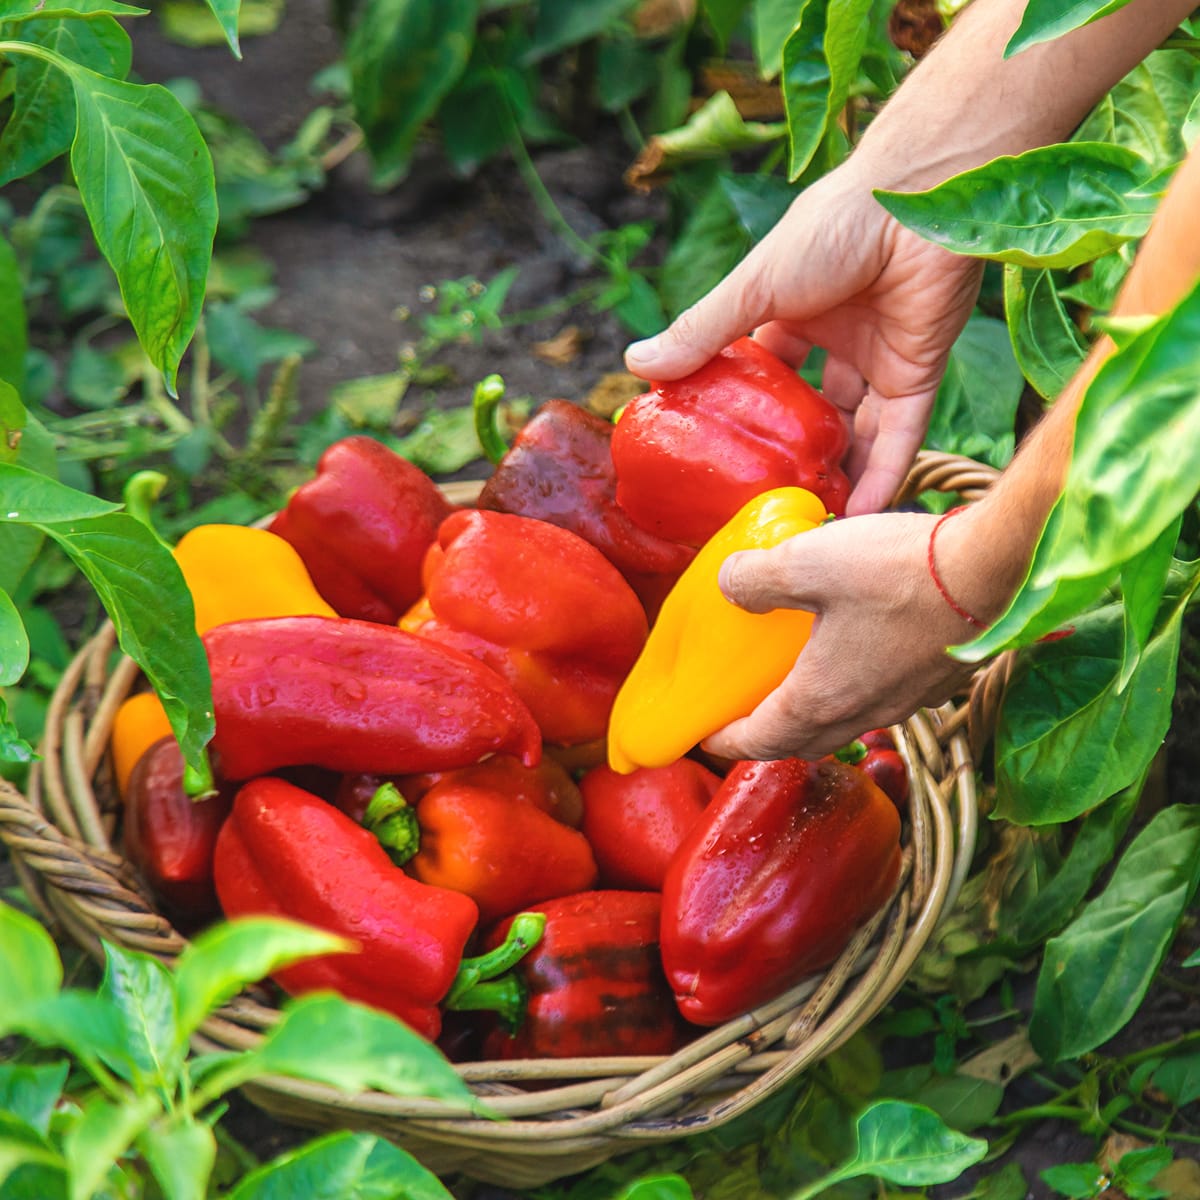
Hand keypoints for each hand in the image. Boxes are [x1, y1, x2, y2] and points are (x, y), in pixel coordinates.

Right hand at [624, 165, 983, 515]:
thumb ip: (701, 331)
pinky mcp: (920, 374)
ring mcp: (880, 358)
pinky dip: (881, 475)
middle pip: (809, 408)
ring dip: (835, 473)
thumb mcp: (754, 285)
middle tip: (761, 499)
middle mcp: (837, 338)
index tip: (716, 450)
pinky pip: (899, 436)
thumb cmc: (833, 226)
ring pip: (855, 431)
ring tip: (807, 520)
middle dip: (789, 451)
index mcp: (794, 310)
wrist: (922, 200)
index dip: (741, 407)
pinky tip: (855, 515)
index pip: (762, 369)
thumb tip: (633, 364)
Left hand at [700, 511, 984, 759]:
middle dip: (768, 736)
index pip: (761, 741)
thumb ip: (755, 578)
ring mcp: (906, 701)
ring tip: (795, 686)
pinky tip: (854, 656)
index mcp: (822, 698)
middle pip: (802, 742)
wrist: (999, 567)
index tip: (706, 735)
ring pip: (846, 725)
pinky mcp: (937, 681)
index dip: (727, 741)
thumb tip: (727, 585)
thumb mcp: (806, 561)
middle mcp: (864, 712)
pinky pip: (883, 702)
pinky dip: (854, 695)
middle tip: (744, 715)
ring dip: (813, 718)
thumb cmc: (899, 569)